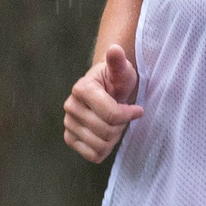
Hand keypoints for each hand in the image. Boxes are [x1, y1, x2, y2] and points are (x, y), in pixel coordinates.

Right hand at [63, 45, 142, 162]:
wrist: (106, 91)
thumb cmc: (116, 81)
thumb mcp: (122, 71)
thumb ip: (118, 62)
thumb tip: (115, 49)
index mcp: (82, 89)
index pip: (112, 115)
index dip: (129, 115)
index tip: (137, 109)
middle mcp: (71, 106)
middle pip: (107, 131)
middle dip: (121, 126)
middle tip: (122, 116)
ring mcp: (68, 123)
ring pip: (101, 145)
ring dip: (113, 138)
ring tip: (114, 124)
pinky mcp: (69, 138)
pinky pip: (92, 155)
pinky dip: (104, 149)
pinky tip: (106, 136)